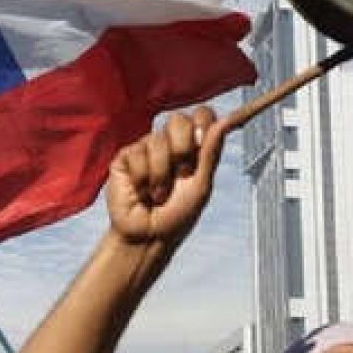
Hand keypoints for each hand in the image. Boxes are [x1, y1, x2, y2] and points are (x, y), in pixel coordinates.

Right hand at [106, 107, 227, 244]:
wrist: (148, 236)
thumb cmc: (177, 215)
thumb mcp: (201, 185)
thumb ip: (210, 153)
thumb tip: (226, 121)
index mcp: (193, 148)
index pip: (202, 116)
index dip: (204, 121)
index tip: (204, 140)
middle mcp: (170, 143)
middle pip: (179, 120)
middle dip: (182, 149)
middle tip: (181, 174)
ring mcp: (147, 148)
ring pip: (157, 139)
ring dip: (161, 173)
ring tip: (158, 193)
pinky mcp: (126, 157)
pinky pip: (137, 153)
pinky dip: (143, 177)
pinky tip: (141, 191)